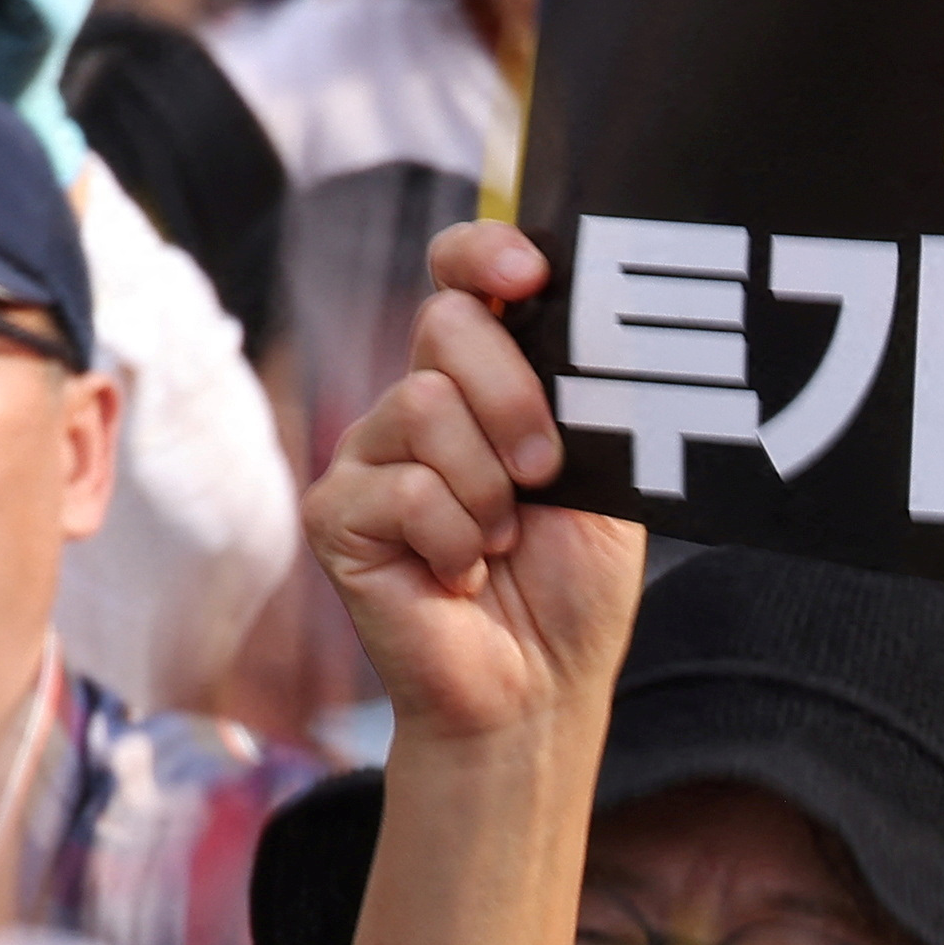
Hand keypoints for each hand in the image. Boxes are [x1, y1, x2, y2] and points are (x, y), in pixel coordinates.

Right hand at [307, 216, 642, 744]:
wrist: (539, 690)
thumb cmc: (572, 587)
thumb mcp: (607, 474)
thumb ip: (585, 394)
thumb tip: (578, 313)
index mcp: (484, 383)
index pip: (461, 279)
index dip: (483, 254)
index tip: (530, 272)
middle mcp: (419, 406)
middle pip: (446, 327)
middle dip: (514, 398)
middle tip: (545, 472)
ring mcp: (370, 457)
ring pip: (424, 406)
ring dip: (488, 489)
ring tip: (500, 544)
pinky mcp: (336, 516)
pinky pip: (404, 489)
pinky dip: (454, 540)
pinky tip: (458, 577)